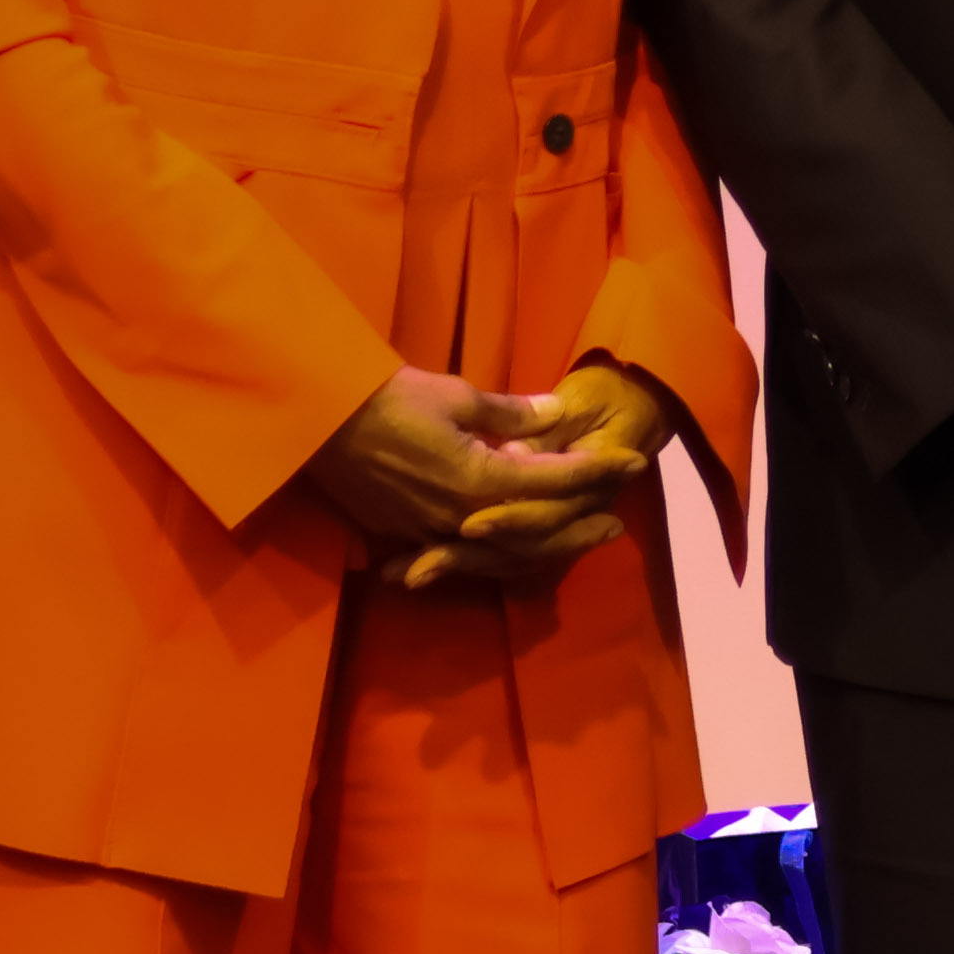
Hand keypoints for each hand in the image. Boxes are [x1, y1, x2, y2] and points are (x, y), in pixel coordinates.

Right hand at [296, 367, 642, 593]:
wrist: (320, 422)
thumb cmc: (390, 400)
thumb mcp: (456, 396)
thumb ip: (510, 413)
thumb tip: (555, 412)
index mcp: (480, 479)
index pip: (555, 481)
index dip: (597, 472)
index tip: (633, 463)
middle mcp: (462, 517)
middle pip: (535, 533)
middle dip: (579, 526)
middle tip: (616, 523)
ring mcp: (433, 533)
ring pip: (501, 555)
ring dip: (541, 548)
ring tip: (573, 540)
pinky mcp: (408, 537)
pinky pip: (463, 558)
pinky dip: (493, 557)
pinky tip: (510, 551)